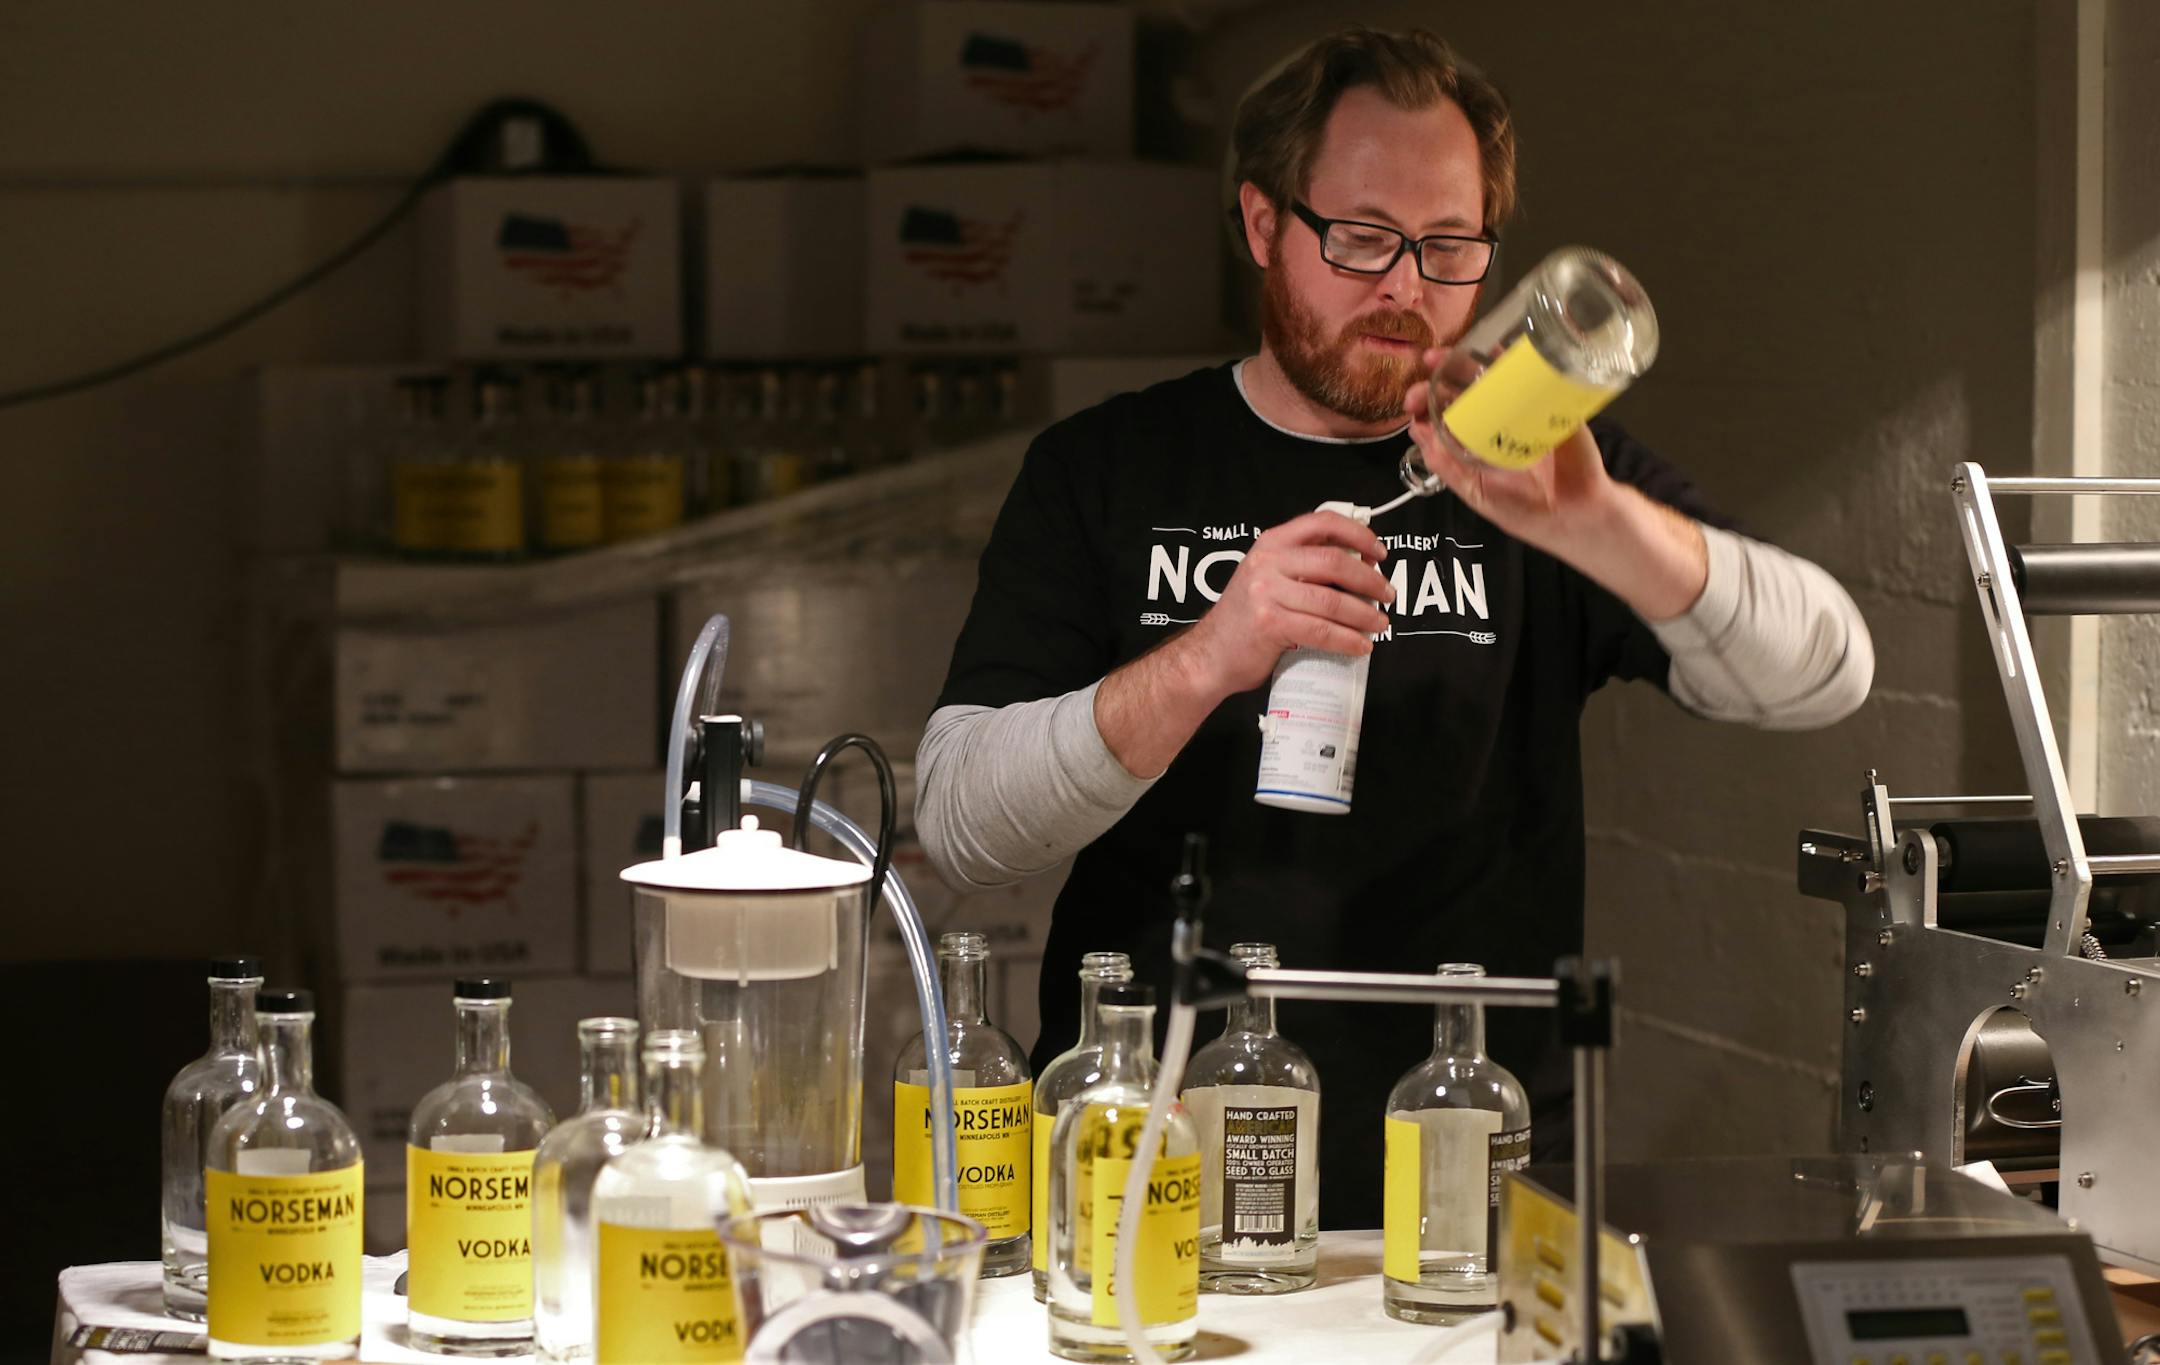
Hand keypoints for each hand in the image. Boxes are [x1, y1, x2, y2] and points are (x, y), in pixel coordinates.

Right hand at [1174, 508, 1393, 698]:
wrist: (1211, 654)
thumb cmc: (1246, 619)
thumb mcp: (1269, 578)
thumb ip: (1303, 566)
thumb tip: (1359, 566)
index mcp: (1271, 544)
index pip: (1322, 523)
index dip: (1358, 534)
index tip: (1379, 552)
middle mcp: (1268, 562)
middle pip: (1334, 561)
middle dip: (1369, 580)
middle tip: (1387, 594)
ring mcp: (1267, 592)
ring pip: (1332, 599)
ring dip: (1365, 614)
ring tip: (1380, 623)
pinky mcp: (1270, 624)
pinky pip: (1321, 630)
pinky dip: (1347, 639)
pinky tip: (1360, 645)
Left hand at [1402, 344, 1618, 552]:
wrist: (1574, 512)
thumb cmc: (1525, 509)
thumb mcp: (1477, 492)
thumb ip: (1448, 467)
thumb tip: (1417, 433)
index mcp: (1473, 443)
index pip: (1442, 416)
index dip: (1424, 405)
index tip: (1412, 403)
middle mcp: (1493, 421)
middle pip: (1460, 391)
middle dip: (1436, 381)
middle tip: (1421, 385)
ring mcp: (1519, 409)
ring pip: (1487, 377)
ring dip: (1462, 362)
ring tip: (1440, 358)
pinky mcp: (1547, 401)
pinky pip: (1527, 374)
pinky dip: (1509, 359)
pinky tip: (1490, 351)